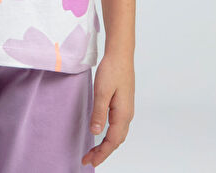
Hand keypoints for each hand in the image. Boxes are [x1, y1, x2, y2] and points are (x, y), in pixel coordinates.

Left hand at [82, 51, 134, 166]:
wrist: (121, 54)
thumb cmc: (112, 69)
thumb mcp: (102, 91)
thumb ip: (99, 113)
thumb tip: (95, 132)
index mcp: (123, 114)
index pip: (112, 141)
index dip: (101, 153)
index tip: (90, 161)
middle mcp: (127, 114)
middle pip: (116, 141)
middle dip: (103, 152)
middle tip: (88, 159)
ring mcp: (126, 109)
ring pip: (118, 134)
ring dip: (106, 144)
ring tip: (93, 150)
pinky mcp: (123, 104)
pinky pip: (118, 126)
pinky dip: (110, 135)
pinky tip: (102, 133)